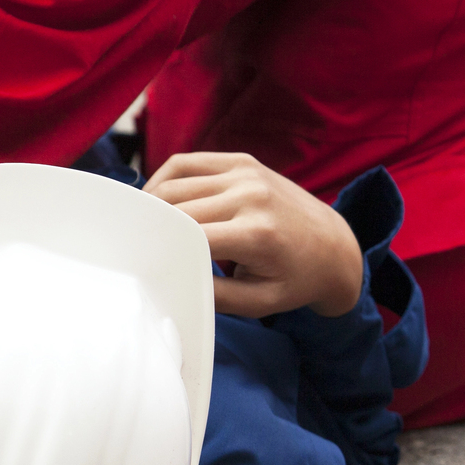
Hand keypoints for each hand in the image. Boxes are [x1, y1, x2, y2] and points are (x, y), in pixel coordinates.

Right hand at [145, 152, 363, 316]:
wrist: (334, 246)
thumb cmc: (294, 280)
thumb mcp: (257, 303)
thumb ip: (212, 295)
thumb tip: (168, 280)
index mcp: (256, 233)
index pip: (187, 236)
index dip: (156, 247)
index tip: (137, 263)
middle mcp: (250, 196)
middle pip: (175, 208)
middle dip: (149, 227)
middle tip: (130, 248)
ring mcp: (246, 173)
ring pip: (174, 183)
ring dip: (150, 204)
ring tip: (140, 226)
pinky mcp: (242, 160)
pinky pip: (187, 163)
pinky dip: (164, 179)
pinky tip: (157, 200)